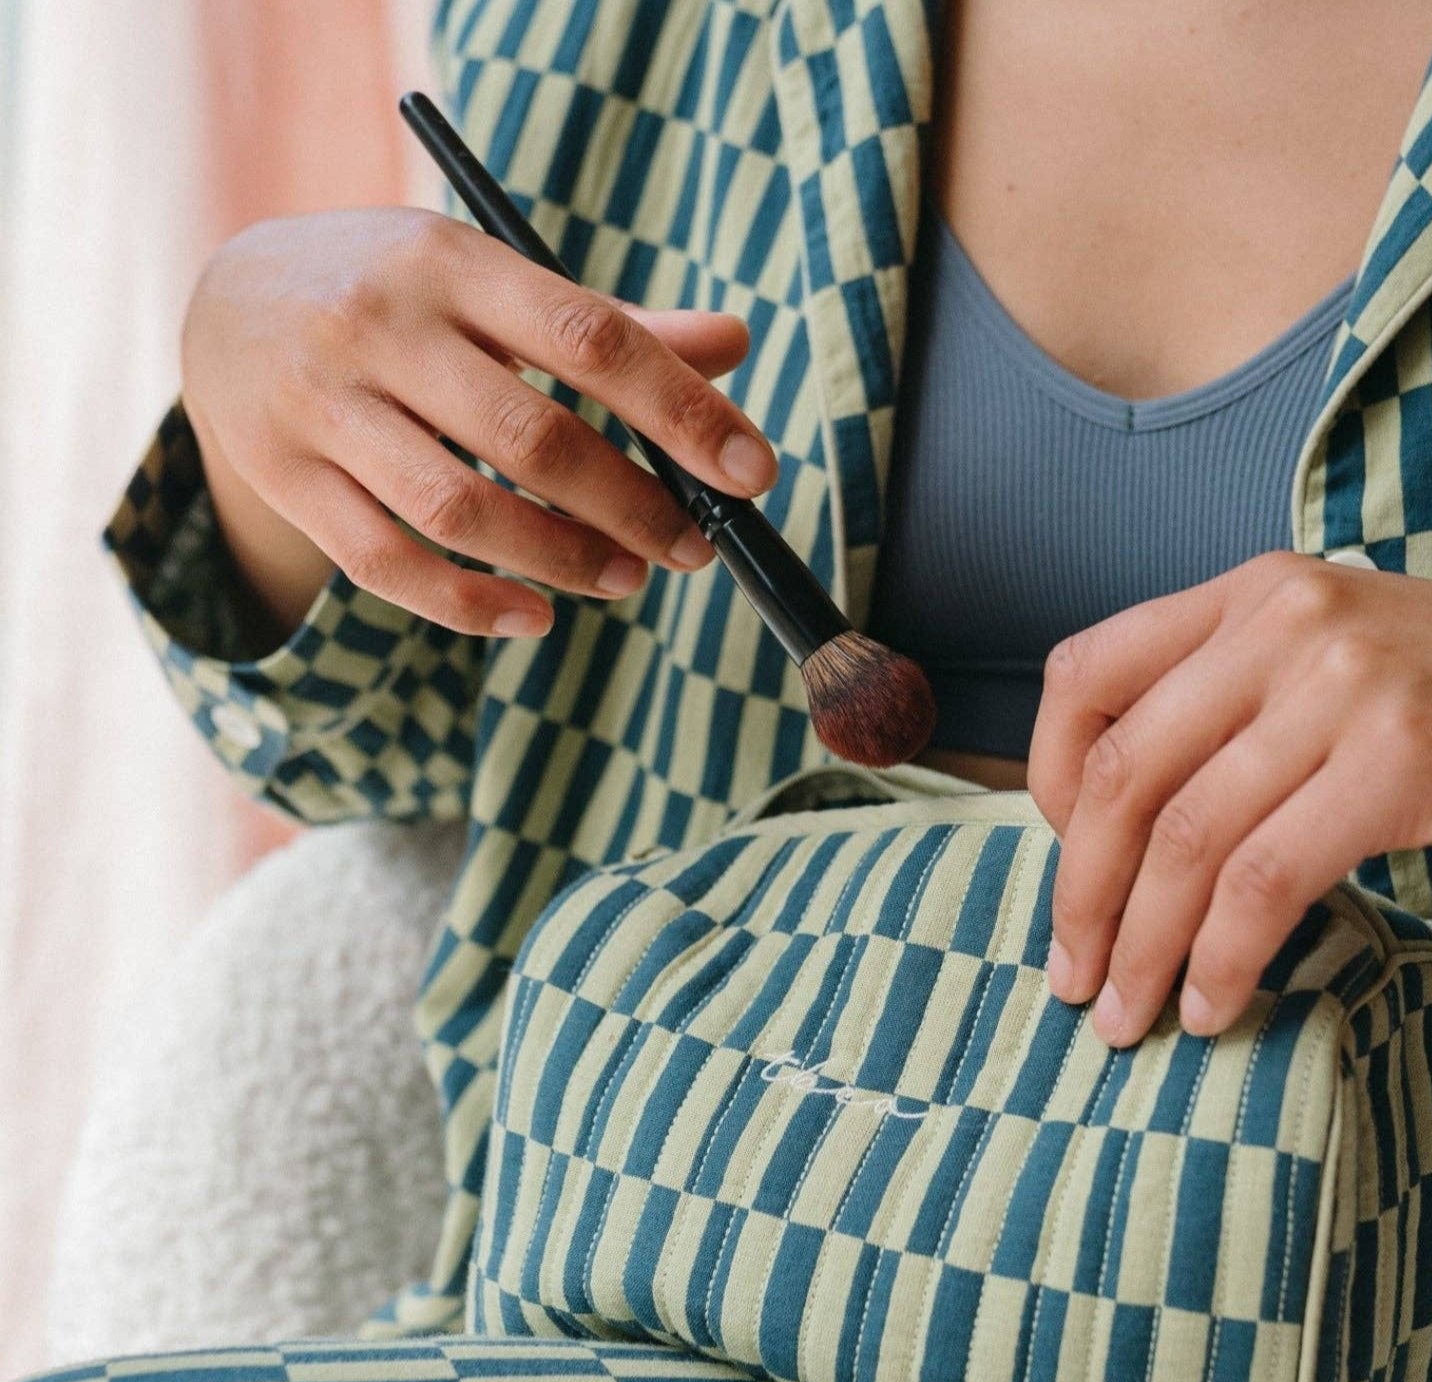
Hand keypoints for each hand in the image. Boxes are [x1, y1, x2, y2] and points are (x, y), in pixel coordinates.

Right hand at [181, 207, 777, 640]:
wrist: (228, 305)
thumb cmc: (401, 299)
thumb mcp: (490, 282)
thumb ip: (609, 326)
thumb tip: (733, 347)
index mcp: (449, 262)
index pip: (589, 338)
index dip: (681, 410)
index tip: (751, 472)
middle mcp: (378, 326)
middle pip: (531, 438)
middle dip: (632, 505)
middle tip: (692, 546)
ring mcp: (322, 406)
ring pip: (460, 511)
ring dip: (561, 560)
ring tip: (628, 579)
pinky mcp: (286, 478)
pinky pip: (388, 565)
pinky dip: (471, 605)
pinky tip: (535, 617)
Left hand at [1029, 551, 1431, 1045]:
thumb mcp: (1351, 669)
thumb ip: (1243, 709)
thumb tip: (1126, 825)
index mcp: (1260, 592)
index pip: (1084, 676)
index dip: (1044, 786)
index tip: (1064, 871)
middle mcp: (1290, 618)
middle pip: (1120, 775)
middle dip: (1080, 897)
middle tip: (1073, 982)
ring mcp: (1350, 683)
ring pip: (1187, 839)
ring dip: (1141, 948)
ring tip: (1129, 1018)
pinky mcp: (1408, 760)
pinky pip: (1269, 881)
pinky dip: (1224, 959)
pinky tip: (1216, 1007)